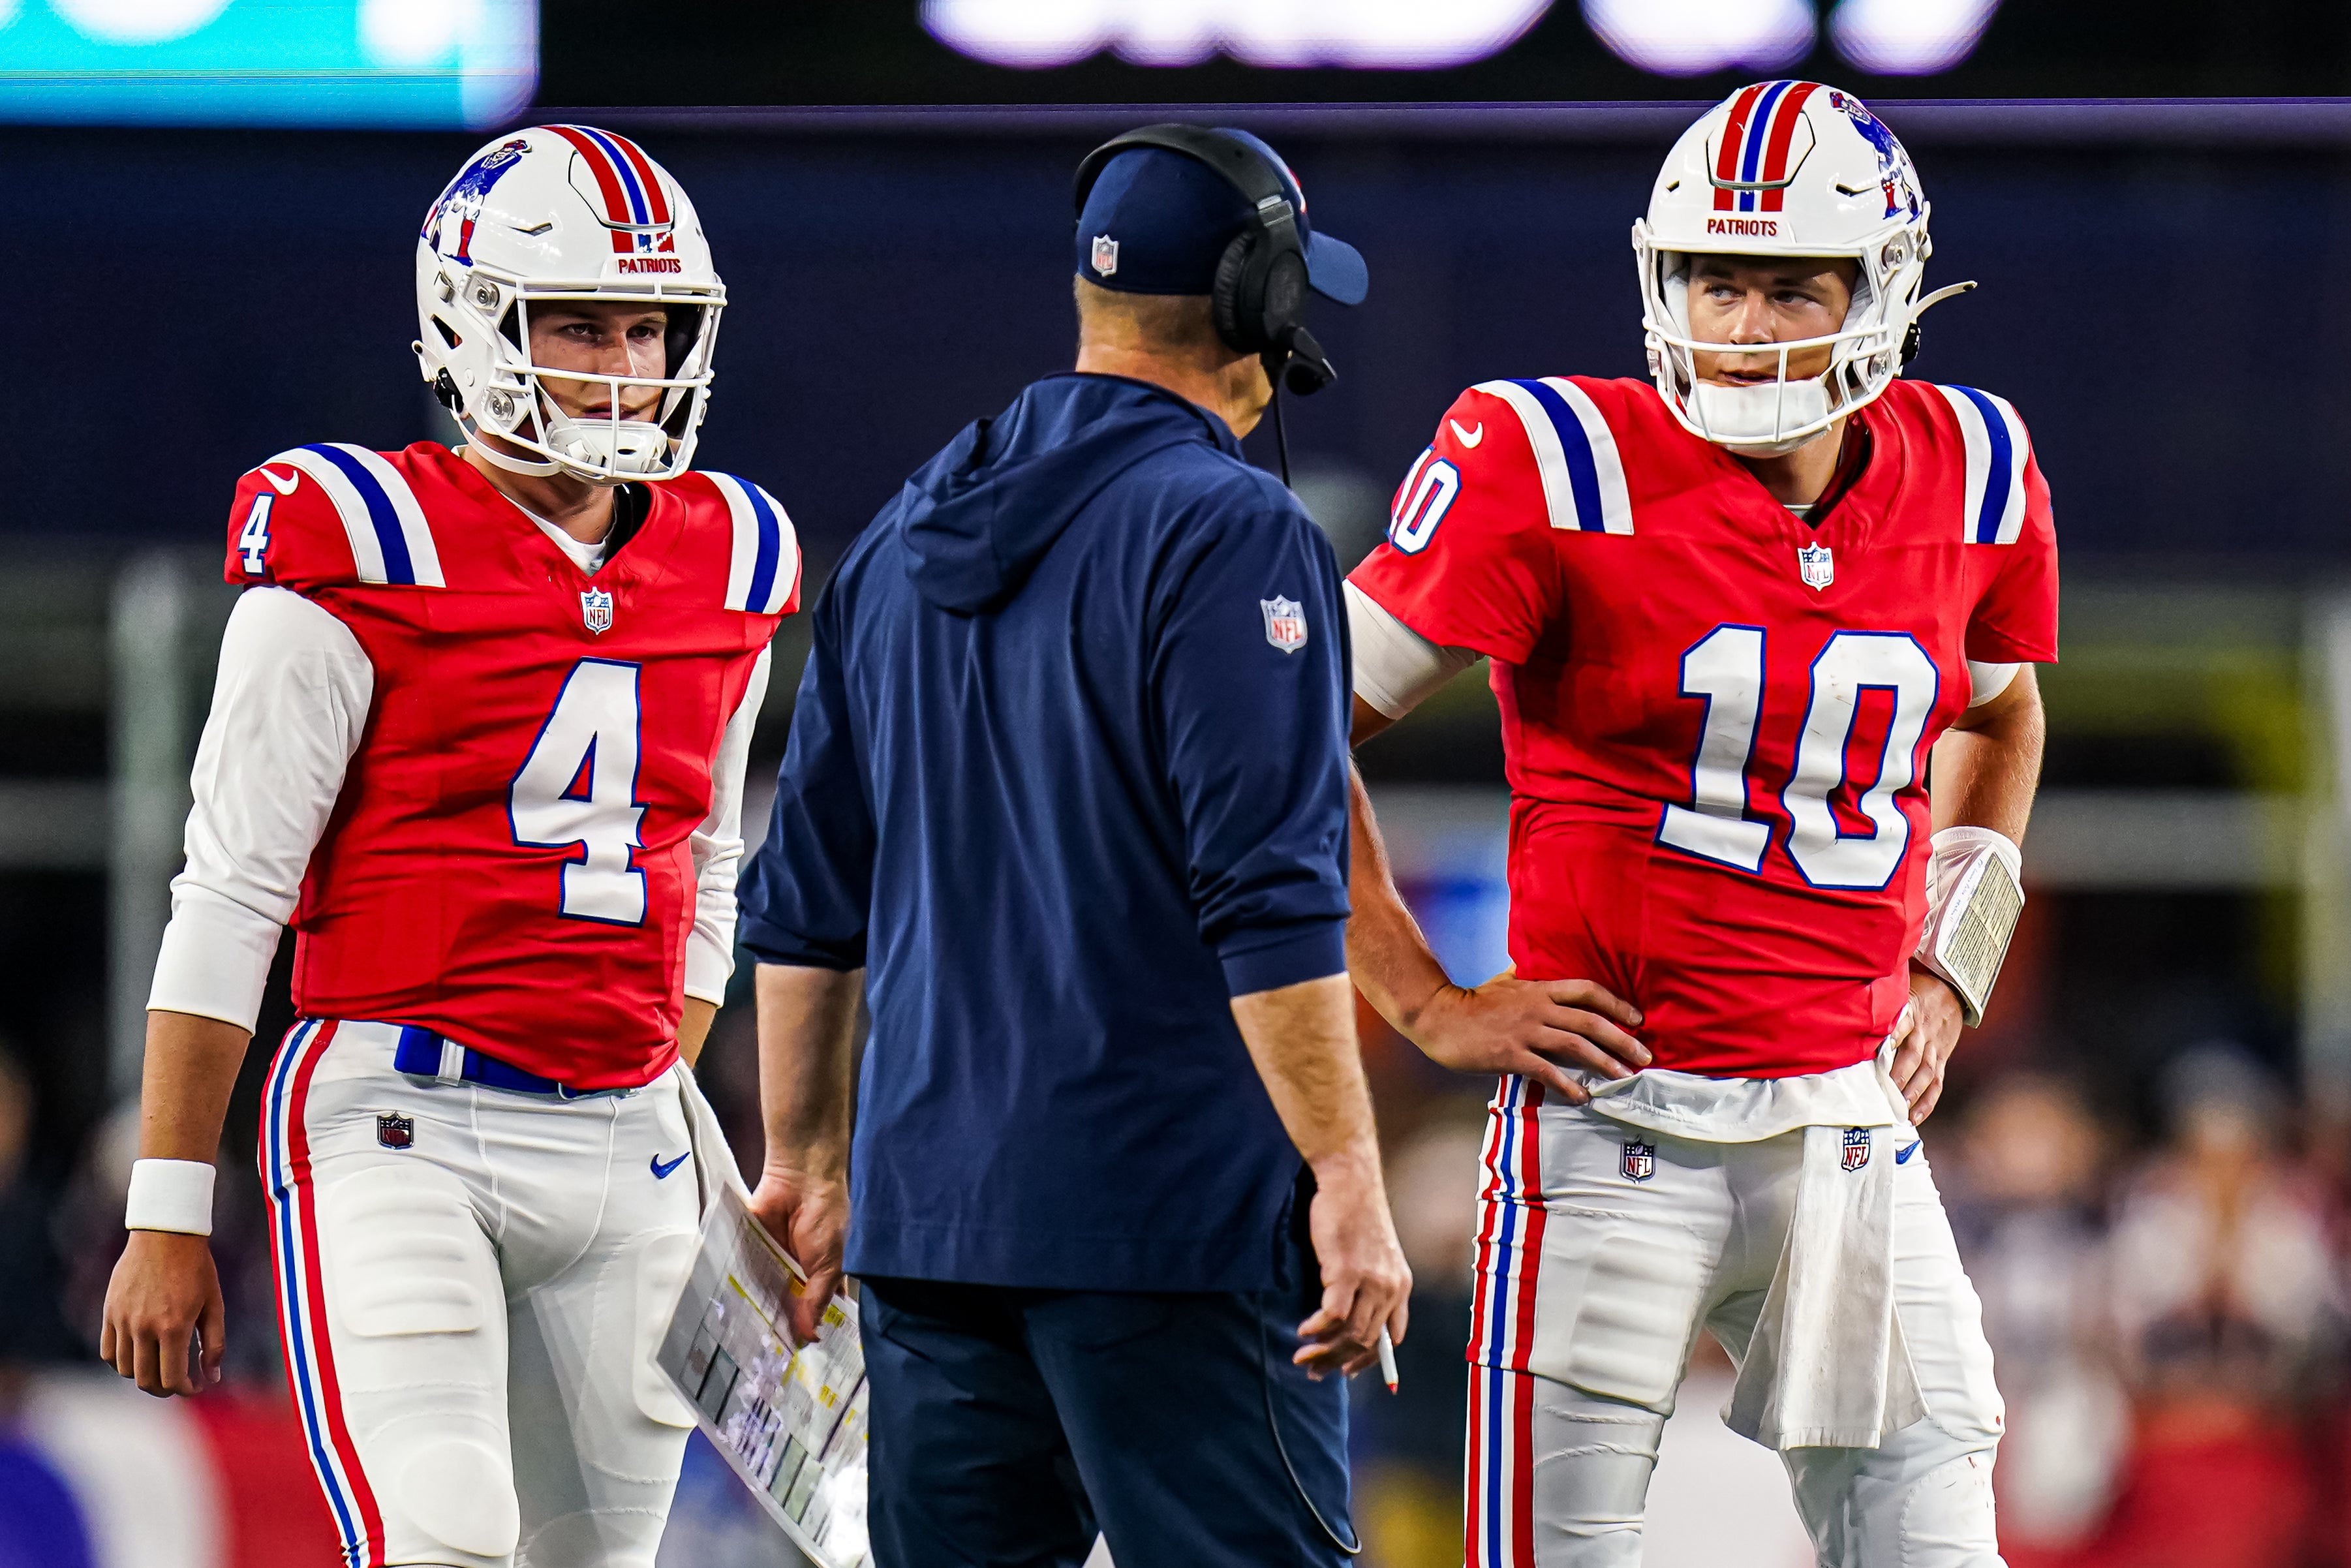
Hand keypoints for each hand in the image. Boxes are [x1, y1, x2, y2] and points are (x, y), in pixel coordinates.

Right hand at [100, 1230, 224, 1396]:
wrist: (166, 1235)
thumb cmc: (197, 1269)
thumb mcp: (214, 1305)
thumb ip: (214, 1344)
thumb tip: (213, 1377)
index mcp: (174, 1327)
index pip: (171, 1380)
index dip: (184, 1390)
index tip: (195, 1385)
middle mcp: (144, 1328)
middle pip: (146, 1381)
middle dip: (165, 1389)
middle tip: (178, 1382)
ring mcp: (122, 1321)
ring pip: (125, 1370)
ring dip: (144, 1375)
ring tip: (161, 1365)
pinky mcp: (109, 1312)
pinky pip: (108, 1352)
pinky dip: (122, 1361)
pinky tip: (140, 1353)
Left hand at [747, 1166, 848, 1345]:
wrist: (801, 1178)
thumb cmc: (825, 1218)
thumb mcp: (829, 1264)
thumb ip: (817, 1300)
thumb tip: (810, 1338)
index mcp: (821, 1277)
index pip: (814, 1311)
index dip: (807, 1331)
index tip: (797, 1362)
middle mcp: (796, 1272)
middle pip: (785, 1306)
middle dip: (777, 1327)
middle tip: (764, 1361)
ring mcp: (772, 1262)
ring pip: (761, 1293)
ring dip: (754, 1312)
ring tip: (741, 1344)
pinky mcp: (749, 1249)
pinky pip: (741, 1272)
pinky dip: (735, 1288)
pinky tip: (726, 1313)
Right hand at [1293, 1153, 1411, 1380]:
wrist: (1350, 1182)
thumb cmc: (1355, 1215)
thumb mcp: (1377, 1255)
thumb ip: (1372, 1286)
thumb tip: (1350, 1320)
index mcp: (1401, 1286)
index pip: (1390, 1339)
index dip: (1368, 1360)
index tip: (1346, 1371)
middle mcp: (1391, 1288)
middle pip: (1366, 1342)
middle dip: (1337, 1362)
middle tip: (1313, 1370)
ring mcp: (1371, 1282)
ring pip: (1350, 1334)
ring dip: (1323, 1351)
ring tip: (1302, 1356)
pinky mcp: (1347, 1272)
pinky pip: (1333, 1316)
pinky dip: (1316, 1329)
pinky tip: (1302, 1330)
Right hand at [1407, 968, 1648, 1103]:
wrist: (1438, 1016)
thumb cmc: (1471, 1001)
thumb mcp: (1503, 982)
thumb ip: (1522, 977)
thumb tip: (1528, 965)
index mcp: (1539, 989)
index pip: (1587, 991)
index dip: (1616, 1003)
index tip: (1637, 1019)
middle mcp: (1537, 1008)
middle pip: (1590, 1021)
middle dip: (1622, 1039)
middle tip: (1644, 1056)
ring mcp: (1525, 1031)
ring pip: (1575, 1045)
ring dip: (1604, 1063)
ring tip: (1623, 1077)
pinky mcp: (1510, 1054)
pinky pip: (1547, 1071)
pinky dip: (1568, 1085)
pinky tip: (1583, 1097)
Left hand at [1888, 963, 1964, 1125]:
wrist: (1953, 990)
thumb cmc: (1917, 990)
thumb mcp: (1900, 988)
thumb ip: (1880, 999)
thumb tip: (1846, 1002)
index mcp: (1911, 1012)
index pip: (1901, 1025)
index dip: (1891, 1038)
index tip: (1878, 1050)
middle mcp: (1924, 1033)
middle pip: (1913, 1056)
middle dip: (1899, 1076)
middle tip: (1883, 1092)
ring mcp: (1935, 1049)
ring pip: (1925, 1073)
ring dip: (1912, 1093)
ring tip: (1898, 1109)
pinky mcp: (1942, 1060)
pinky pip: (1937, 1084)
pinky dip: (1927, 1103)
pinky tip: (1914, 1118)